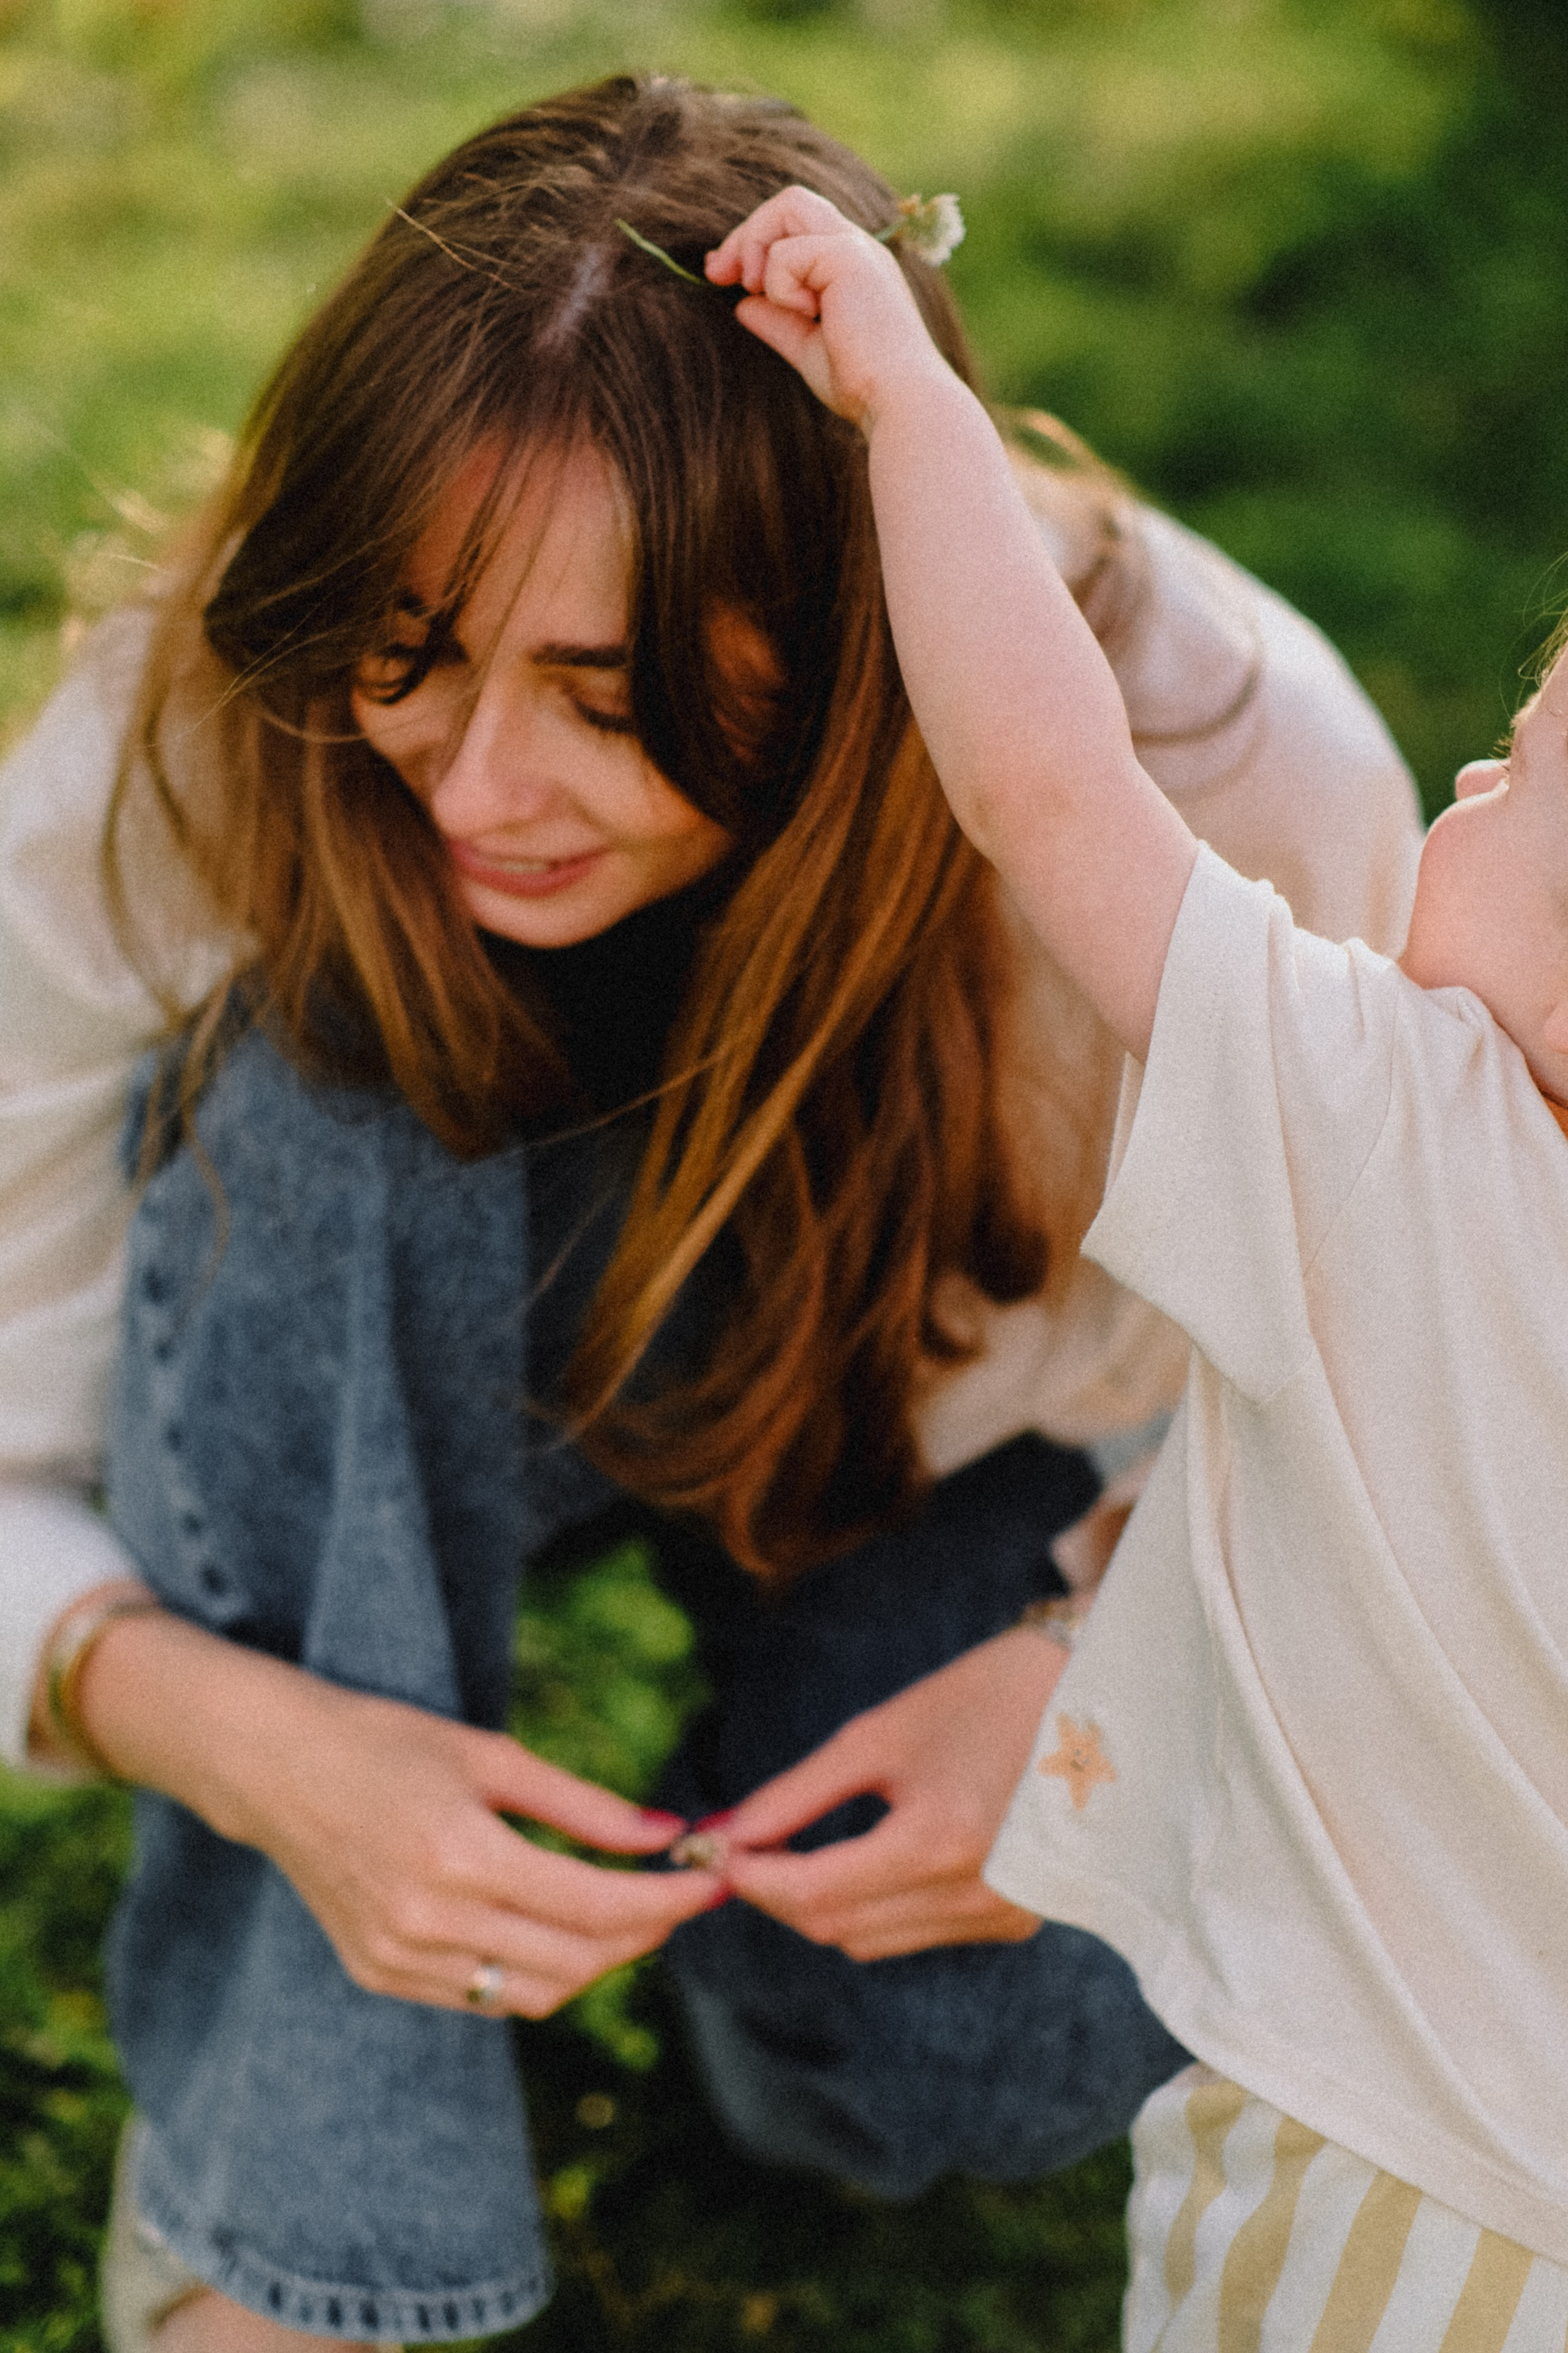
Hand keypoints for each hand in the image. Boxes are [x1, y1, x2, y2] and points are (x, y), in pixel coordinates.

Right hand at [72, 1609, 721, 2017]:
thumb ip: (586, 1806)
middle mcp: (428, 1921)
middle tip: (678, 1895)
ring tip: (627, 1914)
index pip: (596, 1906)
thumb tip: (669, 1834)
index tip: (715, 1881)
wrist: (277, 1768)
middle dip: (643, 1933)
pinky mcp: (381, 1975)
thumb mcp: (494, 1756)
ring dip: (596, 1962)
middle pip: (576, 1961)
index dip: (668, 1900)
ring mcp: (400, 1959)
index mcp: (461, 1856)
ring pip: (534, 1994)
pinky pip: (485, 1997)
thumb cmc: (389, 1742)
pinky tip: (555, 1928)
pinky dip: (535, 1972)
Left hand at [706, 186, 953, 429]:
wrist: (899, 402)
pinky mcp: (849, 257)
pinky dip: (780, 287)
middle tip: (718, 274)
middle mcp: (857, 246)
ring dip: (758, 249)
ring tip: (762, 294)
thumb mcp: (807, 347)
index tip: (720, 274)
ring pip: (787, 207)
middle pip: (789, 202)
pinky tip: (809, 315)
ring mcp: (855, 246)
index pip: (795, 224)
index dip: (752, 241)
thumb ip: (778, 322)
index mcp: (851, 264)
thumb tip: (742, 305)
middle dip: (746, 234)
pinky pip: (786, 253)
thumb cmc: (863, 384)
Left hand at [712, 1627, 1062, 1960]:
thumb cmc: (983, 1696)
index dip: (749, 1877)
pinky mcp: (1015, 1919)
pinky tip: (862, 1856)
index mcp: (940, 1841)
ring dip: (821, 1902)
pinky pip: (914, 1932)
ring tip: (791, 1848)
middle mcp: (977, 1895)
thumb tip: (726, 1835)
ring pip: (871, 1939)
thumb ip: (797, 1794)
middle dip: (775, 1892)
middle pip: (836, 1926)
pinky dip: (873, 1904)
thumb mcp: (880, 1734)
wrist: (1099, 1695)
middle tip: (737, 1846)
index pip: (813, 1893)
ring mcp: (1003, 1916)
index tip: (707, 1850)